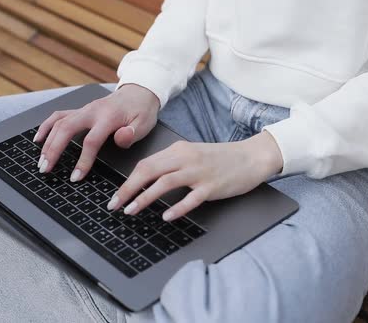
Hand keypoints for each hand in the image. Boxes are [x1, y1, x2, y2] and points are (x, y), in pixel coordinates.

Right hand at [34, 84, 159, 180]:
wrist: (138, 92)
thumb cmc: (141, 111)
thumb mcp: (145, 124)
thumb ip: (132, 133)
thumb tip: (121, 138)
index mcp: (108, 117)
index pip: (91, 141)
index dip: (83, 160)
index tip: (76, 176)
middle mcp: (92, 111)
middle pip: (66, 129)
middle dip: (54, 150)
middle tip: (45, 168)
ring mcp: (84, 109)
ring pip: (59, 123)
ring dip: (47, 142)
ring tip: (41, 161)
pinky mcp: (79, 110)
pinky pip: (58, 116)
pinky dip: (46, 126)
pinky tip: (38, 139)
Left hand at [108, 131, 283, 220]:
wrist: (251, 157)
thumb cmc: (221, 159)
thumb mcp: (192, 155)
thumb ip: (171, 164)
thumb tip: (147, 181)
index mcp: (178, 150)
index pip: (145, 164)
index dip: (127, 181)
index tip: (116, 196)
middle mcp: (186, 158)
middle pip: (149, 171)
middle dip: (128, 189)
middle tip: (115, 205)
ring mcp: (199, 172)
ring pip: (165, 183)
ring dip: (145, 197)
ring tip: (132, 211)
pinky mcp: (212, 186)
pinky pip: (190, 198)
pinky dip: (176, 207)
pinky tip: (166, 216)